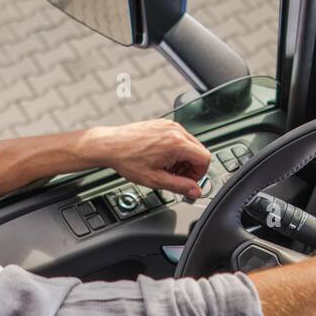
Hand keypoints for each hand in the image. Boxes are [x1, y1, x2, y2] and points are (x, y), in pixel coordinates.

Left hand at [85, 120, 211, 199]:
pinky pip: (179, 138)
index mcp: (177, 143)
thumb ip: (180, 186)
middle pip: (198, 151)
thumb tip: (195, 191)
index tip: (188, 181)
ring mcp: (169, 125)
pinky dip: (175, 150)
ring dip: (183, 159)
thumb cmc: (127, 159)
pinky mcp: (163, 124)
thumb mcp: (155, 180)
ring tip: (166, 168)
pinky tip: (161, 159)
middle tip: (176, 177)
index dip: (199, 174)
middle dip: (191, 168)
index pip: (205, 158)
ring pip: (189, 145)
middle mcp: (175, 130)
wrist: (110, 145)